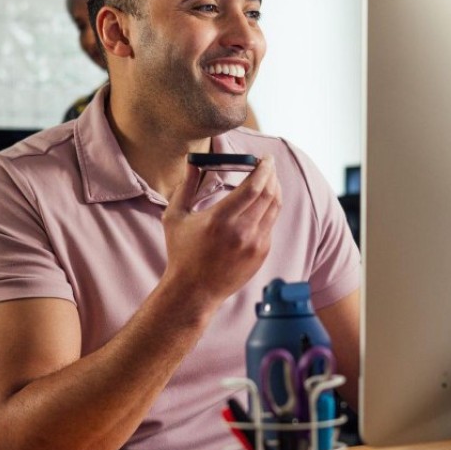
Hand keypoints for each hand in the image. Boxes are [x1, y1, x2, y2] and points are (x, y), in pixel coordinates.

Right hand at [160, 155, 280, 305]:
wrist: (194, 291)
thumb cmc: (181, 253)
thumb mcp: (175, 217)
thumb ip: (186, 186)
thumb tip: (193, 161)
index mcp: (220, 219)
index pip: (254, 186)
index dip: (264, 169)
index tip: (265, 158)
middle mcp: (242, 231)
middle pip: (269, 194)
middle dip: (271, 175)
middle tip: (268, 165)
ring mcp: (255, 244)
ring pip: (274, 208)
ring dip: (274, 190)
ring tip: (268, 180)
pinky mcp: (261, 253)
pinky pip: (270, 224)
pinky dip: (268, 209)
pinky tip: (260, 204)